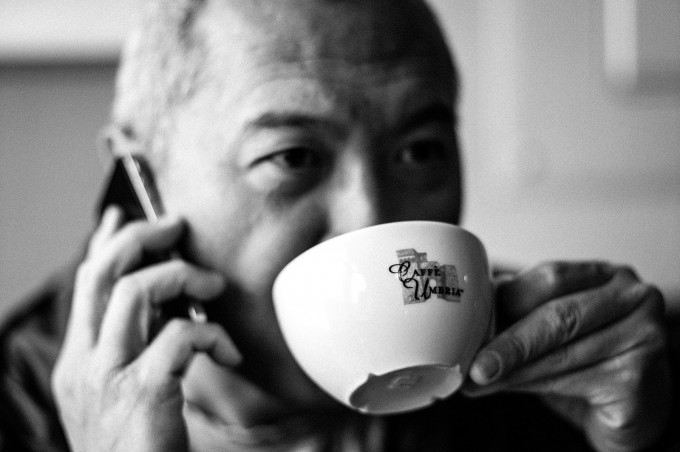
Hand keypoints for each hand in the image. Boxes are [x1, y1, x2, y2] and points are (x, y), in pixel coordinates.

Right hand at [51, 206, 241, 451]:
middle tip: (175, 228)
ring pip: (134, 292)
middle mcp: (83, 365)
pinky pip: (179, 337)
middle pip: (102, 274)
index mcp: (77, 363)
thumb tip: (164, 309)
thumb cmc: (136, 448)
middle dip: (139, 238)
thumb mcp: (121, 396)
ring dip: (182, 276)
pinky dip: (211, 334)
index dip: (103, 243)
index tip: (123, 215)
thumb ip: (133, 352)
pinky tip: (228, 353)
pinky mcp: (142, 395)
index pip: (84, 285)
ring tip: (213, 286)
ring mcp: (107, 379)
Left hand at [464, 261, 671, 451]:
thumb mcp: (556, 325)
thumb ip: (522, 313)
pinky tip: (509, 389)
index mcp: (607, 275)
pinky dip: (535, 387)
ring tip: (479, 380)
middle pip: (559, 316)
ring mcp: (644, 338)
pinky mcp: (640, 379)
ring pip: (562, 354)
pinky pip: (575, 383)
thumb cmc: (591, 357)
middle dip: (509, 342)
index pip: (551, 278)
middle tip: (474, 362)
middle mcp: (634, 298)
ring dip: (513, 370)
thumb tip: (467, 319)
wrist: (635, 405)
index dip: (506, 299)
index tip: (469, 321)